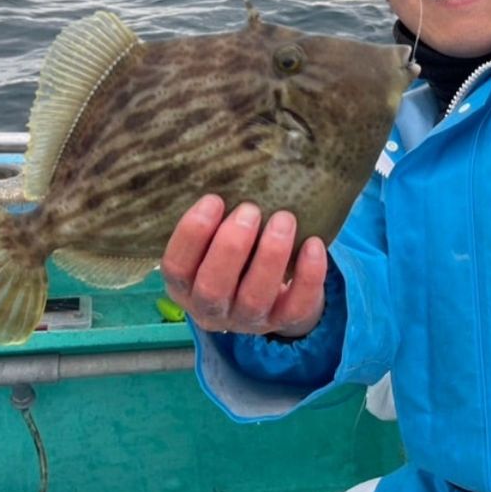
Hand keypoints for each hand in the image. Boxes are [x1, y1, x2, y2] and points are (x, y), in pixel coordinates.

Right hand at [161, 194, 326, 337]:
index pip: (177, 267)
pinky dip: (307, 276)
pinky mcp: (283, 322)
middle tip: (250, 209)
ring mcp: (247, 320)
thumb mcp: (215, 240)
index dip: (192, 234)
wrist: (272, 292)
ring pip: (255, 297)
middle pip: (213, 287)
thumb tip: (231, 169)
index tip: (214, 198)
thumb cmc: (236, 253)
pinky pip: (296, 306)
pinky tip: (313, 244)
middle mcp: (211, 309)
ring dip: (269, 256)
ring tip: (284, 219)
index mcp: (185, 286)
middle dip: (231, 246)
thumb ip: (215, 220)